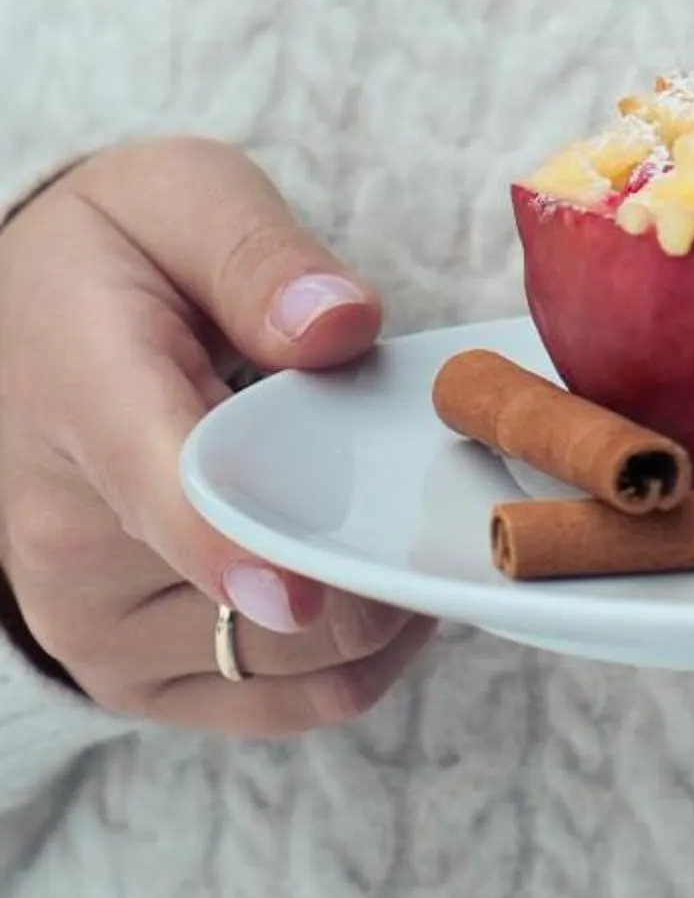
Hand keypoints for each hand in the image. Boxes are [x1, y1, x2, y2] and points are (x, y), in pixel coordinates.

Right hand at [0, 140, 431, 733]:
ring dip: (382, 606)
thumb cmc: (117, 258)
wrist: (20, 331)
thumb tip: (337, 325)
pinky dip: (359, 656)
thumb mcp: (181, 196)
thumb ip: (258, 256)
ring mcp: (96, 623)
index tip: (311, 583)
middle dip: (377, 549)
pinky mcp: (129, 677)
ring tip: (407, 515)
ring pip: (293, 662)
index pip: (165, 495)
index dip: (246, 551)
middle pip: (264, 596)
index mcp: (86, 398)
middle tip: (446, 480)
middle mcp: (70, 539)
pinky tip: (382, 579)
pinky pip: (284, 701)